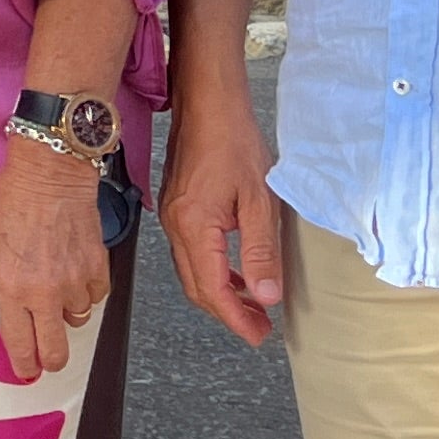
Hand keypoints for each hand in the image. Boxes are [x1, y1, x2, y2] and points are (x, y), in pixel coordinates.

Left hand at [0, 137, 112, 381]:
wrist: (51, 172)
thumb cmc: (11, 201)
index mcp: (14, 289)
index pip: (21, 346)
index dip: (22, 365)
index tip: (23, 368)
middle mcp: (47, 293)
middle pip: (56, 353)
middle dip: (49, 358)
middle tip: (43, 348)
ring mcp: (76, 283)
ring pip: (77, 321)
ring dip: (64, 313)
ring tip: (51, 288)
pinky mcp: (99, 269)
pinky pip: (95, 298)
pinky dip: (85, 293)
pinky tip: (71, 273)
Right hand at [158, 80, 285, 346]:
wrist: (208, 103)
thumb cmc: (234, 141)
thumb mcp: (260, 199)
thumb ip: (261, 251)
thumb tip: (266, 297)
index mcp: (194, 227)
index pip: (212, 289)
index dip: (236, 318)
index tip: (258, 335)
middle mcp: (175, 226)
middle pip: (196, 287)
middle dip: (227, 313)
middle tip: (259, 328)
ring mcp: (172, 217)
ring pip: (192, 272)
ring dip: (220, 293)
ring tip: (253, 306)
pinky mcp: (177, 207)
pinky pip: (191, 253)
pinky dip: (213, 271)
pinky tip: (236, 271)